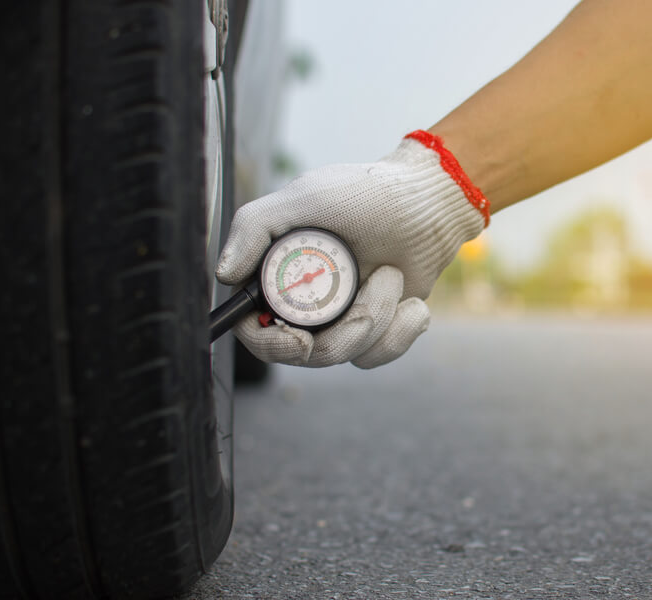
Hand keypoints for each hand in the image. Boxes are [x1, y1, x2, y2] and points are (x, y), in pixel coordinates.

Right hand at [215, 131, 488, 367]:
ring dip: (376, 315)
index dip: (271, 344)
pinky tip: (411, 301)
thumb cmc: (366, 193)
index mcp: (277, 274)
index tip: (300, 342)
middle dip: (343, 331)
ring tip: (392, 275)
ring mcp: (339, 319)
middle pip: (303, 352)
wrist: (429, 203)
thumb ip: (254, 228)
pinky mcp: (375, 329)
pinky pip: (377, 354)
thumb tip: (222, 274)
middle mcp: (303, 302)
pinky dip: (400, 330)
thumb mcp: (305, 198)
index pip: (254, 328)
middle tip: (369, 304)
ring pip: (344, 354)